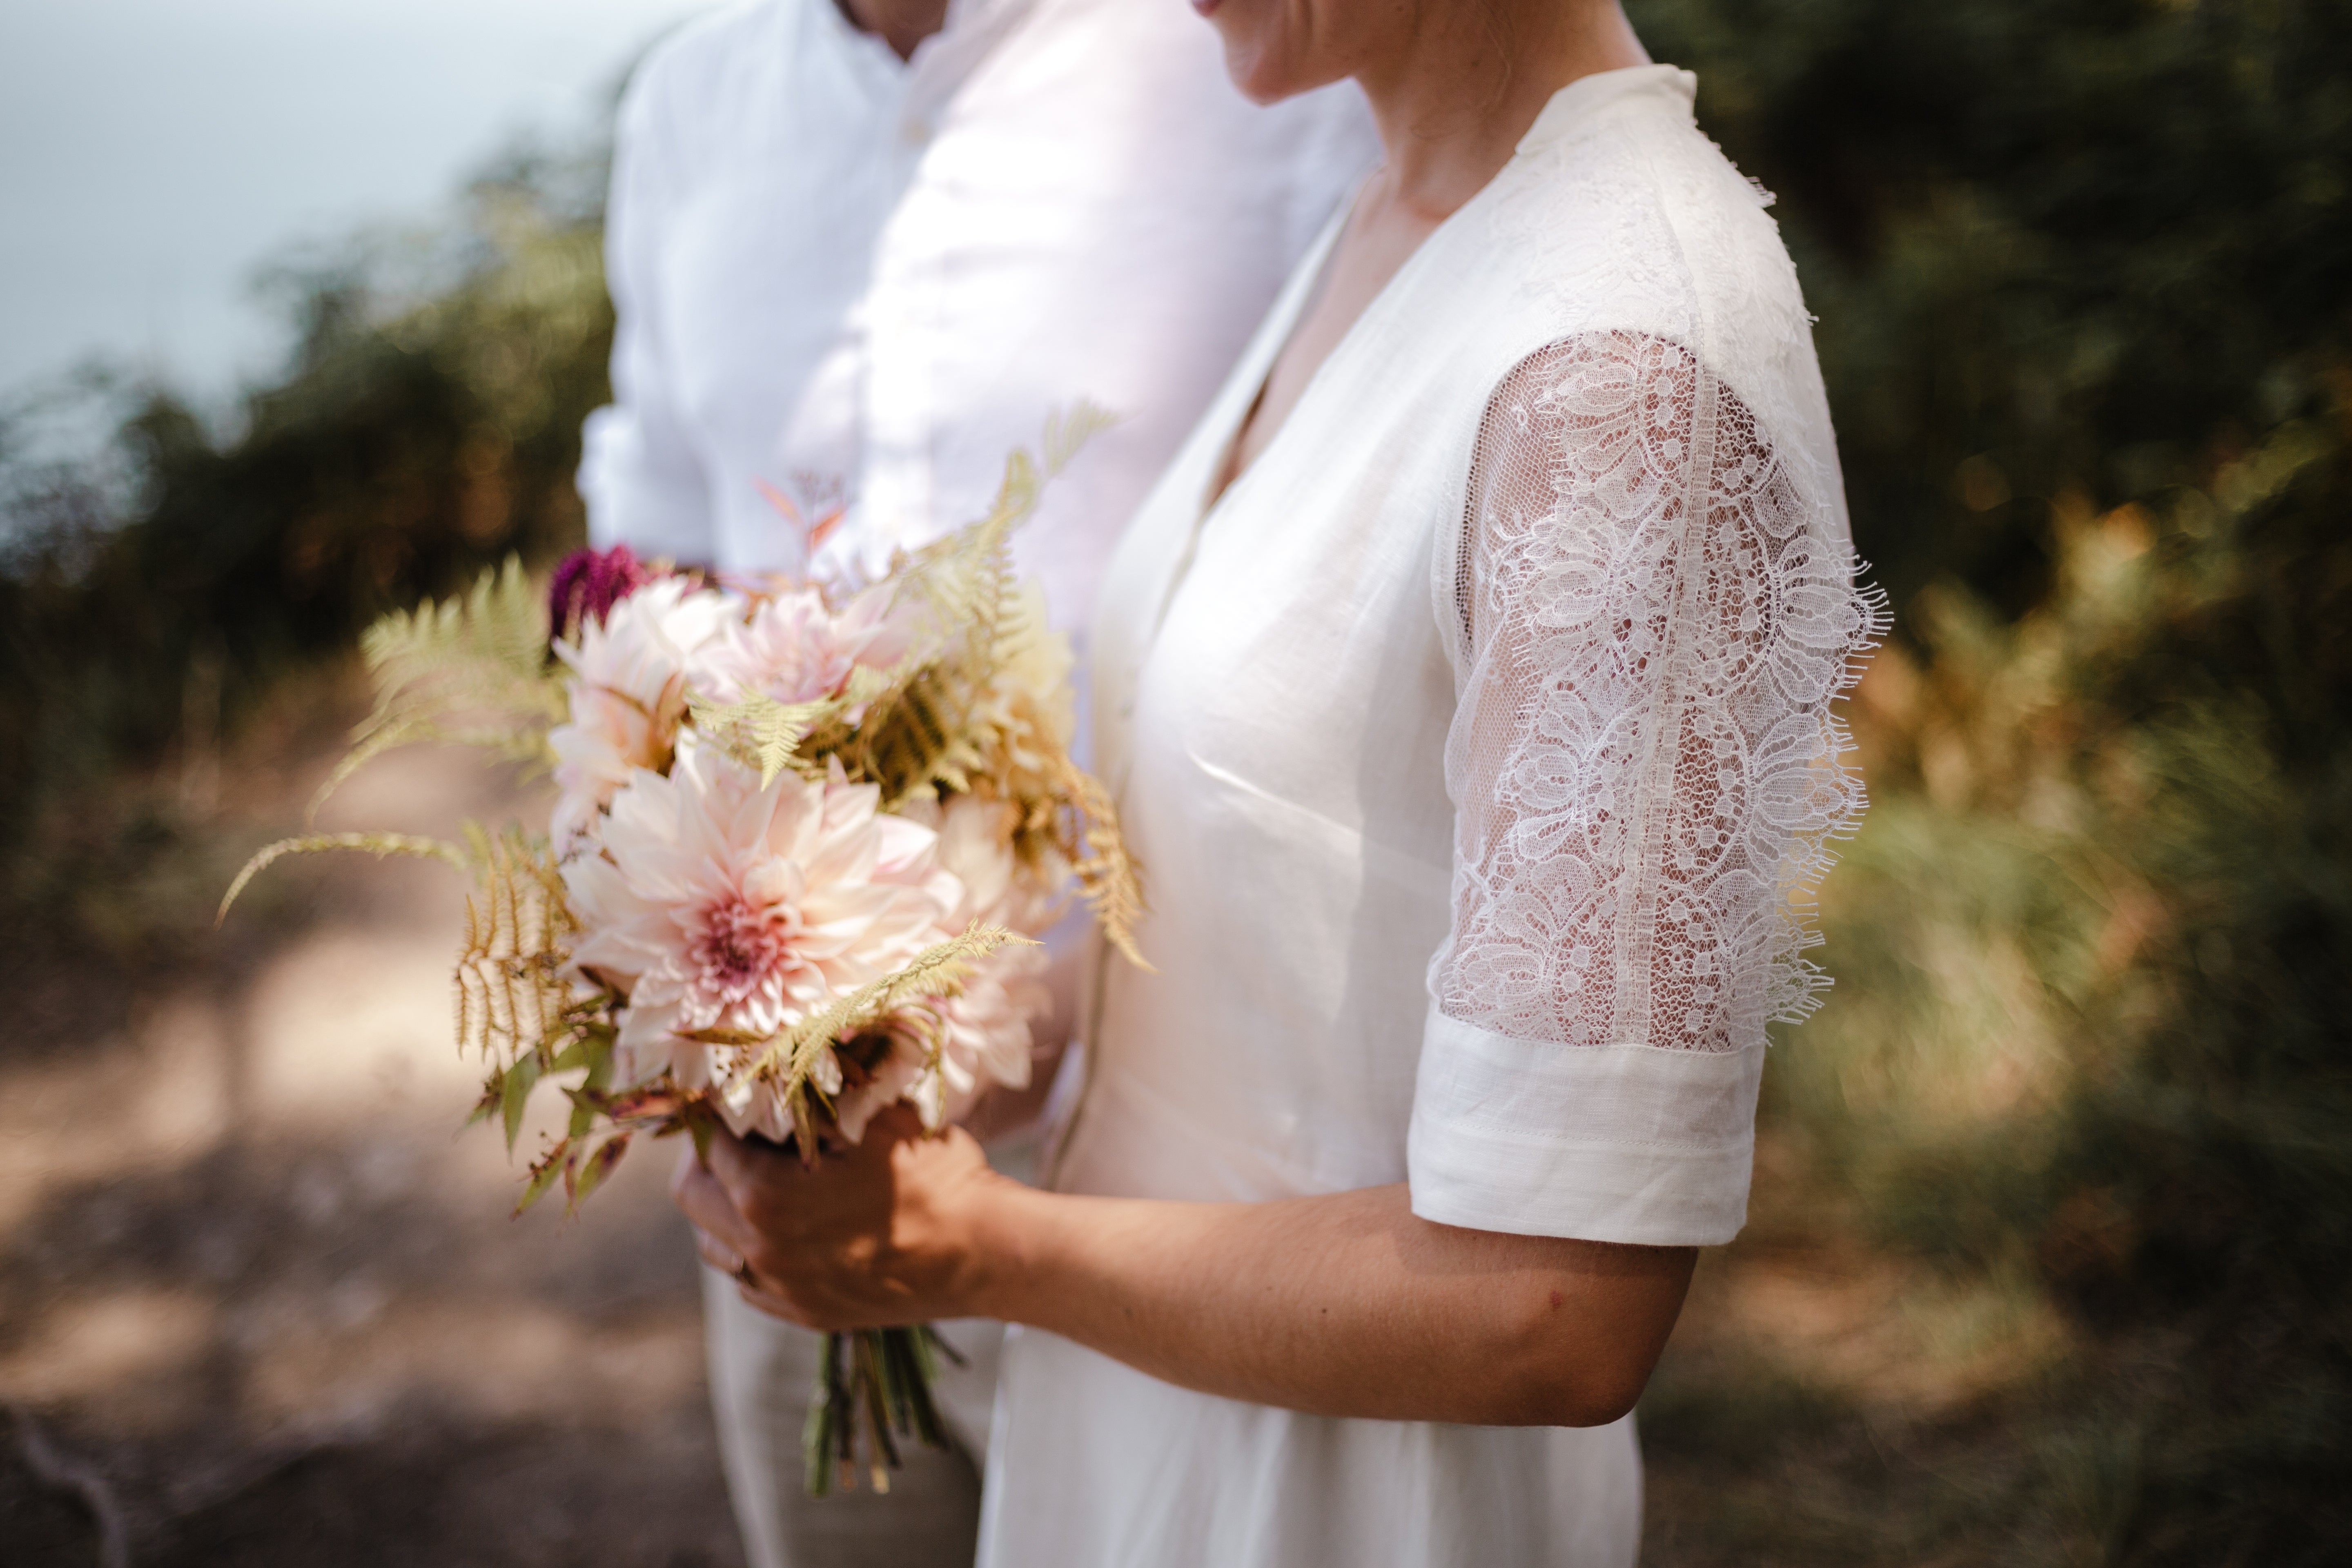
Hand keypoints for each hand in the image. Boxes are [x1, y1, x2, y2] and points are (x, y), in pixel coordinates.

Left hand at [670, 1106, 1007, 1330]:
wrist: (984, 1253)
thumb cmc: (935, 1175)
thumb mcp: (877, 1115)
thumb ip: (820, 1092)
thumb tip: (780, 1063)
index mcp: (765, 1194)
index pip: (707, 1143)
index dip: (718, 1111)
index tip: (735, 1094)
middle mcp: (760, 1248)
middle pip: (692, 1197)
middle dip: (708, 1160)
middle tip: (741, 1136)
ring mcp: (782, 1289)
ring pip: (715, 1247)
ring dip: (727, 1210)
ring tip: (766, 1183)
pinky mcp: (806, 1314)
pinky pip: (752, 1283)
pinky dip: (758, 1253)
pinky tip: (794, 1230)